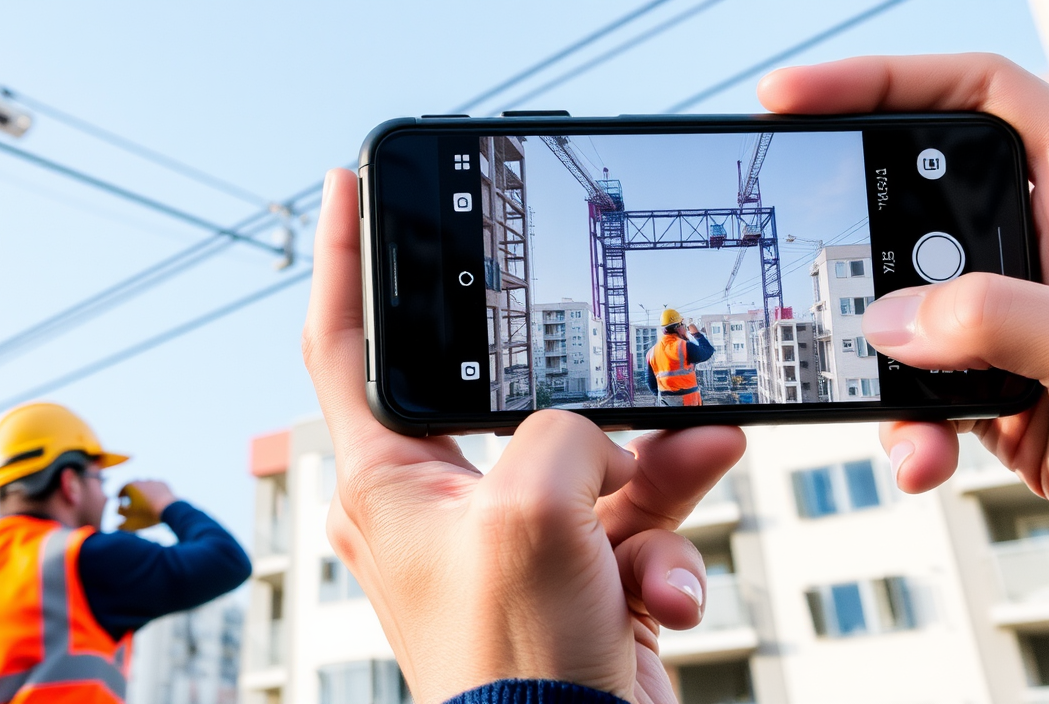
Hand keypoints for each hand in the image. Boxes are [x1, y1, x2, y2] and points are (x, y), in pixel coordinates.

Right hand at [122, 480, 176, 517]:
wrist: (168, 509)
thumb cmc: (146, 515)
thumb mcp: (130, 521)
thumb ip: (121, 519)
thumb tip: (118, 516)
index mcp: (130, 486)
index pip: (122, 489)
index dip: (120, 495)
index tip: (120, 500)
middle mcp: (141, 480)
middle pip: (134, 486)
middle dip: (131, 494)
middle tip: (131, 502)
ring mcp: (153, 481)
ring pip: (146, 487)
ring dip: (143, 494)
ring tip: (144, 503)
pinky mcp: (164, 484)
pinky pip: (156, 489)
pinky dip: (154, 494)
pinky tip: (155, 502)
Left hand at [302, 168, 745, 702]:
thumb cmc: (512, 666)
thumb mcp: (534, 511)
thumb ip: (559, 433)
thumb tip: (590, 440)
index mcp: (385, 479)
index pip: (344, 344)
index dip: (343, 261)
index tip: (344, 190)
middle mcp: (438, 504)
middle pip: (502, 396)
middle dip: (577, 386)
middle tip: (608, 340)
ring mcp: (509, 540)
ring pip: (589, 455)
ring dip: (654, 462)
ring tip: (705, 443)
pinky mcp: (570, 573)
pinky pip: (629, 516)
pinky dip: (664, 538)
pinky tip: (670, 584)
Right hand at [759, 53, 1048, 517]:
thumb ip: (1000, 316)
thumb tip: (899, 317)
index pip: (981, 96)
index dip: (885, 79)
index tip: (794, 97)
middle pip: (920, 206)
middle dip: (856, 243)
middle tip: (799, 249)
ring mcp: (1019, 322)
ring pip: (906, 316)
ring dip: (878, 367)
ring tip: (883, 401)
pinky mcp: (1001, 392)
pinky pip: (922, 396)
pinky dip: (908, 430)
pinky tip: (924, 455)